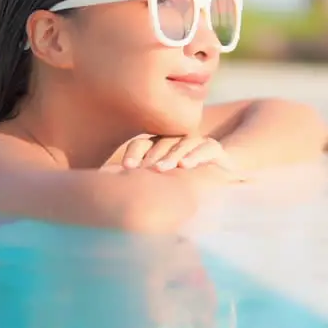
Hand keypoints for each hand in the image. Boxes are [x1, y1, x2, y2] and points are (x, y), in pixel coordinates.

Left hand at [109, 134, 238, 173]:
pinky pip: (206, 147)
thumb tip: (105, 181)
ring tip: (161, 169)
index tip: (126, 168)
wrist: (222, 176)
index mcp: (157, 147)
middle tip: (143, 170)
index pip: (141, 144)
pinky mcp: (214, 149)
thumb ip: (138, 181)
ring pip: (182, 143)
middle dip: (151, 157)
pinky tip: (186, 165)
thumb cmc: (183, 185)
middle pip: (160, 143)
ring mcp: (195, 143)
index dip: (134, 154)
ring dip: (171, 155)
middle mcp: (174, 141)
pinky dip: (196, 155)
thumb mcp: (160, 185)